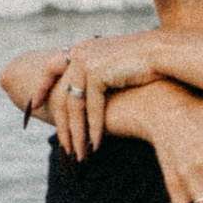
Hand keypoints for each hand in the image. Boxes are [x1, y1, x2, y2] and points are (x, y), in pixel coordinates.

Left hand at [32, 34, 162, 159]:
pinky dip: (93, 128)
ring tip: (80, 154)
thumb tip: (91, 94)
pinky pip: (90, 107)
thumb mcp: (117, 68)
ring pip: (73, 105)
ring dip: (77, 133)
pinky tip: (96, 145)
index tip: (35, 103)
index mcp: (84, 47)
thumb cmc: (149, 65)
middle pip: (62, 95)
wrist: (168, 54)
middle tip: (65, 148)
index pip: (51, 66)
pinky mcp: (97, 72)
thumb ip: (101, 77)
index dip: (41, 85)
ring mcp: (87, 60)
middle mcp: (81, 51)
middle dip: (62, 126)